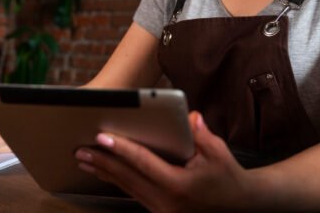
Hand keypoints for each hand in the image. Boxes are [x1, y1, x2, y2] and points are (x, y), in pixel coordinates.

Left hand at [74, 112, 253, 211]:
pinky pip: (133, 194)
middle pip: (127, 177)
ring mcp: (161, 210)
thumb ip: (201, 134)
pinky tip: (103, 172)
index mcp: (179, 186)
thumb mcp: (218, 152)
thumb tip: (189, 116)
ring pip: (126, 187)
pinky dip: (116, 181)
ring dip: (104, 173)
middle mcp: (167, 202)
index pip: (143, 163)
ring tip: (84, 159)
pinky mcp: (159, 211)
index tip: (101, 137)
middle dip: (102, 162)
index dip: (121, 149)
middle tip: (80, 149)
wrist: (239, 205)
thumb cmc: (227, 176)